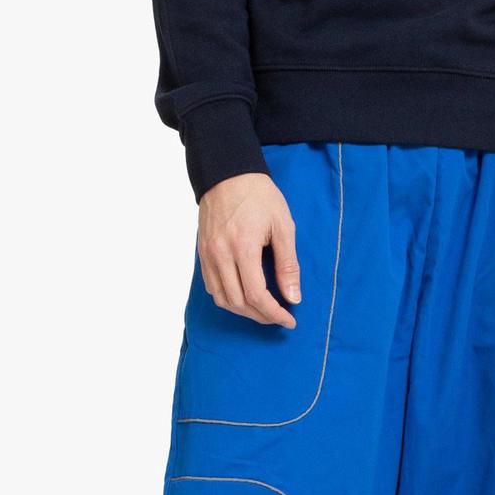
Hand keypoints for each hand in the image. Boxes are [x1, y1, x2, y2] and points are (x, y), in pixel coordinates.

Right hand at [197, 173, 299, 327]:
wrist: (227, 173)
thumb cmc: (259, 196)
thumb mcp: (283, 227)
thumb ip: (288, 265)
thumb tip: (293, 297)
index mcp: (242, 247)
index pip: (257, 295)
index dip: (274, 314)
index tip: (289, 320)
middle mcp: (220, 254)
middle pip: (238, 302)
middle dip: (261, 316)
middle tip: (279, 317)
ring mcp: (207, 254)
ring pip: (222, 299)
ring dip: (243, 311)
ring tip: (263, 310)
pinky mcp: (202, 253)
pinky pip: (211, 286)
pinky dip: (228, 298)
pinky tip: (244, 296)